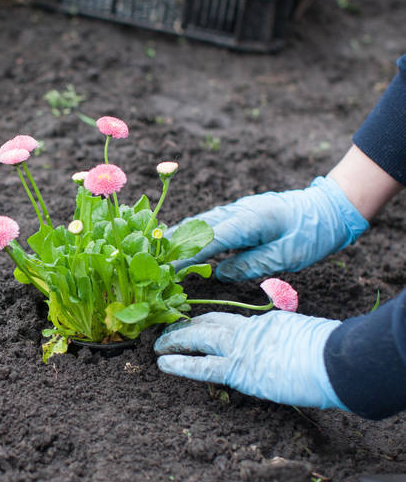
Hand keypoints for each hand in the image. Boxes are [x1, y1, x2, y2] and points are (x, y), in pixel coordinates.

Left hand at [154, 310, 345, 409]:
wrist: (336, 361)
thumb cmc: (330, 354)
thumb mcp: (304, 337)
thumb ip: (285, 340)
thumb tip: (281, 351)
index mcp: (266, 323)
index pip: (229, 320)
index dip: (207, 322)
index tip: (193, 322)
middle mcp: (250, 330)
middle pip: (209, 322)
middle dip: (185, 325)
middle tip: (167, 329)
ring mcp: (243, 348)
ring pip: (199, 338)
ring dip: (175, 340)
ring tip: (157, 346)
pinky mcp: (241, 371)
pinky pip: (203, 366)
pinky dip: (181, 364)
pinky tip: (163, 364)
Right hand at [170, 175, 368, 280]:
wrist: (329, 208)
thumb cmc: (313, 233)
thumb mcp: (288, 256)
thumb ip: (253, 264)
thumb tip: (221, 274)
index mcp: (249, 220)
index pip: (210, 239)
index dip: (186, 254)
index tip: (167, 267)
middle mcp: (239, 211)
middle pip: (199, 226)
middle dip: (174, 242)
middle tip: (150, 258)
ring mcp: (239, 209)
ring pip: (202, 222)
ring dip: (180, 235)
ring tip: (157, 249)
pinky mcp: (242, 213)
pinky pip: (212, 222)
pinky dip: (194, 231)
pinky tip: (183, 240)